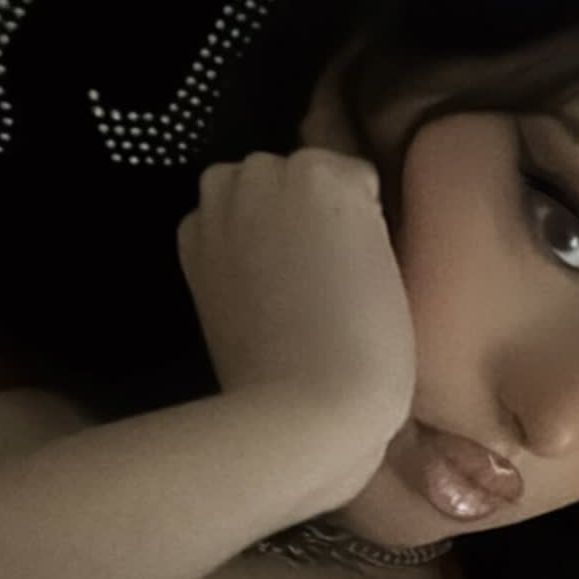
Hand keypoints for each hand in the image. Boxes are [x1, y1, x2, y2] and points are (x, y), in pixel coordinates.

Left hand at [177, 150, 416, 447]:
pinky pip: (214, 222)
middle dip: (305, 207)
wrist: (302, 408)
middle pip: (293, 173)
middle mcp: (264, 172)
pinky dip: (228, 241)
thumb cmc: (370, 345)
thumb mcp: (388, 261)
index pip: (352, 175)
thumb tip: (331, 216)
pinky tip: (250, 284)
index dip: (362, 218)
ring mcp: (220, 207)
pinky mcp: (190, 244)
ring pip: (246, 188)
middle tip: (323, 268)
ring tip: (283, 274)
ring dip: (261, 215)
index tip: (362, 259)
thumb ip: (356, 215)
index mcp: (326, 170)